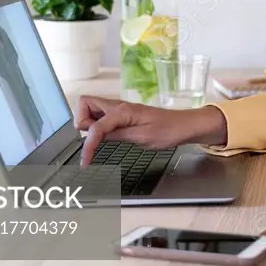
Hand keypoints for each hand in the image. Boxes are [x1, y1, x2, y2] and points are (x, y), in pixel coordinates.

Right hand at [74, 95, 226, 166]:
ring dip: (88, 123)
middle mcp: (119, 106)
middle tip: (90, 140)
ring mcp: (120, 109)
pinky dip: (97, 126)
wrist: (184, 125)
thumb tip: (95, 135)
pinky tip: (105, 138)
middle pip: (86, 103)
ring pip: (92, 109)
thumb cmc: (168, 131)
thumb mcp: (142, 138)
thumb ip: (117, 135)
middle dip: (81, 121)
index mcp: (122, 111)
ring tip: (97, 141)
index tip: (86, 162)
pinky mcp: (123, 115)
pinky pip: (103, 116)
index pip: (94, 126)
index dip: (88, 145)